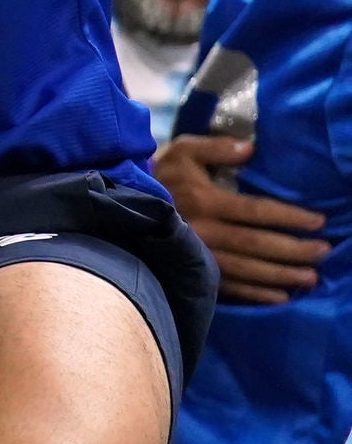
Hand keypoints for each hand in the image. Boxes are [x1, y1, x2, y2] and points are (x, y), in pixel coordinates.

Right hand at [155, 133, 326, 302]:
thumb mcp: (183, 150)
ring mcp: (195, 255)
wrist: (120, 203)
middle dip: (292, 250)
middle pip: (255, 244)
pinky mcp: (189, 271)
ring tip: (310, 277)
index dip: (289, 217)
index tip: (318, 221)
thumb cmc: (160, 173)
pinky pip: (226, 286)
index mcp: (204, 201)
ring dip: (280, 275)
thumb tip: (251, 149)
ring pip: (245, 269)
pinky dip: (254, 293)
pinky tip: (278, 296)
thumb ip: (216, 147)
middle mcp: (201, 231)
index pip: (256, 211)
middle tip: (323, 252)